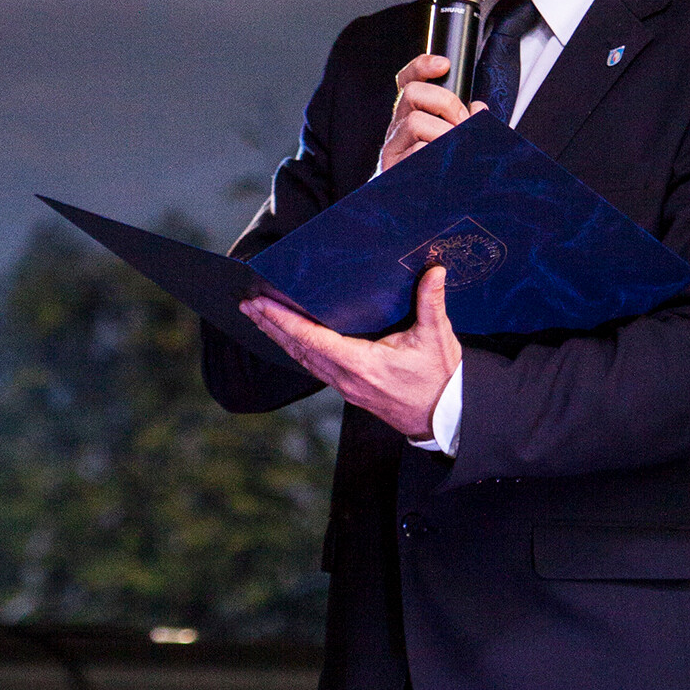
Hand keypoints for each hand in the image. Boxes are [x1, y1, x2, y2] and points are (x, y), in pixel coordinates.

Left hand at [240, 265, 460, 437]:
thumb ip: (432, 303)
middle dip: (270, 324)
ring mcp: (344, 386)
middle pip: (297, 349)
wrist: (443, 418)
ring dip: (277, 337)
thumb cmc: (438, 379)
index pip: (312, 338)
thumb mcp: (437, 338)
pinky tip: (286, 337)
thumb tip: (435, 271)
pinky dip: (294, 349)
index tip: (261, 303)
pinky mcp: (347, 389)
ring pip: (301, 359)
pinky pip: (312, 366)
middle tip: (247, 303)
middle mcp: (346, 377)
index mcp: (362, 363)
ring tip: (257, 316)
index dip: (283, 319)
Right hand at [380, 53, 487, 170]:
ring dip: (443, 133)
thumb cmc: (439, 177)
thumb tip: (479, 107)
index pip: (408, 82)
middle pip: (412, 93)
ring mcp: (393, 149)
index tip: (443, 65)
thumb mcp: (455, 145)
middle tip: (460, 123)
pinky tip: (446, 169)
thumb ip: (468, 125)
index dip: (421, 66)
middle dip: (444, 102)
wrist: (413, 219)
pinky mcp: (393, 169)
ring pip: (415, 122)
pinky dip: (436, 157)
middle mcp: (398, 129)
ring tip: (455, 151)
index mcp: (412, 117)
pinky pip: (417, 153)